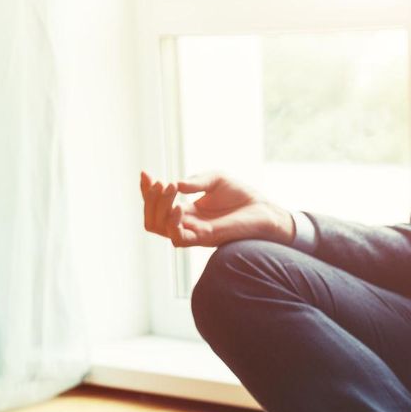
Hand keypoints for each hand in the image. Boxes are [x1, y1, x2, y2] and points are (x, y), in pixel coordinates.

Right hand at [139, 169, 292, 247]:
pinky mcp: (205, 238)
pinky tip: (180, 205)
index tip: (145, 173)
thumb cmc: (242, 196)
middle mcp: (187, 224)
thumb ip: (195, 181)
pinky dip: (173, 222)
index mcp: (187, 211)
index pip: (156, 205)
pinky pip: (178, 238)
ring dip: (158, 207)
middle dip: (149, 199)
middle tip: (160, 182)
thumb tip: (175, 185)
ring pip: (159, 228)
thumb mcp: (215, 179)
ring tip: (169, 188)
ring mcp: (194, 232)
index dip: (147, 190)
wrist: (265, 210)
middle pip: (151, 219)